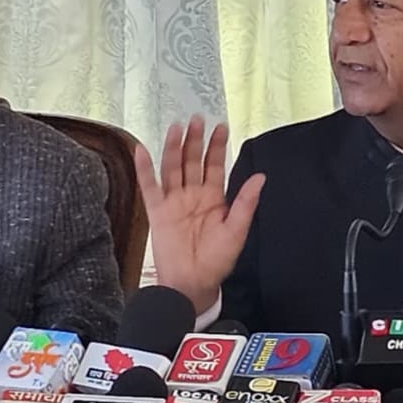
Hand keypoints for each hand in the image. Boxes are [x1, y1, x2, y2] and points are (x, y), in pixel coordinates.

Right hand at [135, 117, 264, 314]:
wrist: (193, 283)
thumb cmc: (217, 260)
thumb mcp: (236, 230)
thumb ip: (245, 203)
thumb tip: (261, 177)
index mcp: (213, 198)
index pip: (214, 166)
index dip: (217, 147)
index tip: (221, 127)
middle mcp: (192, 195)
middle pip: (193, 162)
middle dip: (196, 140)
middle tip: (198, 119)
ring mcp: (173, 202)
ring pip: (173, 168)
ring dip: (174, 148)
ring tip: (177, 127)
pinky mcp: (157, 212)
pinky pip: (149, 187)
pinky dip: (144, 169)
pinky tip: (142, 150)